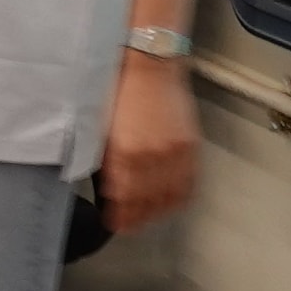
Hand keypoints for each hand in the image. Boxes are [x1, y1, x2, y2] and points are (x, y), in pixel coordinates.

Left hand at [99, 60, 199, 234]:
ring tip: (150, 217)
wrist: (150, 64)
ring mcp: (173, 152)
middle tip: (130, 226)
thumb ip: (107, 161)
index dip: (120, 217)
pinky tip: (173, 201)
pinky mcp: (189, 144)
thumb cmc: (119, 91)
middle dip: (138, 218)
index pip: (123, 199)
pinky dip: (180, 196)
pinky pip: (188, 181)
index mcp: (123, 153)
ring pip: (169, 196)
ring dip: (159, 211)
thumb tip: (110, 187)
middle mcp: (150, 157)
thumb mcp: (101, 128)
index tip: (115, 224)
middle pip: (147, 202)